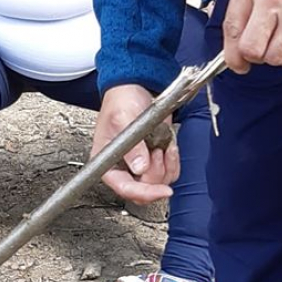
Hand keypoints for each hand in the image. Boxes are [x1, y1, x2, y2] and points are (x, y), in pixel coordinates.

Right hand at [90, 83, 178, 205]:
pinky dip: (174, 161)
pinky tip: (168, 145)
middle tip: (156, 151)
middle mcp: (123, 167)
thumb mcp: (123, 119)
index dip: (142, 193)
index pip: (123, 187)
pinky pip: (170, 172)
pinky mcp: (155, 159)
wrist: (137, 88)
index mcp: (107, 162)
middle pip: (143, 189)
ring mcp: (141, 164)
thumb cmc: (121, 101)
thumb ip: (132, 146)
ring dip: (166, 164)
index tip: (161, 190)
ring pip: (159, 182)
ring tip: (160, 144)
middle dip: (156, 173)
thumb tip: (140, 168)